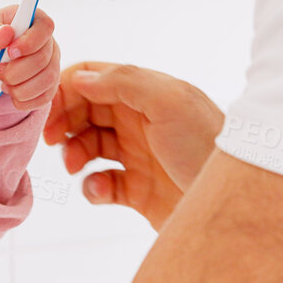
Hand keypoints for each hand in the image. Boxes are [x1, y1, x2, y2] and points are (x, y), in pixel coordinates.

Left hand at [0, 6, 60, 108]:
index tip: (10, 52)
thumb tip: (5, 32)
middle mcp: (47, 41)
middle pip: (44, 58)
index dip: (30, 42)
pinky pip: (44, 97)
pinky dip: (24, 100)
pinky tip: (11, 93)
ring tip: (2, 83)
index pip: (45, 27)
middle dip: (16, 71)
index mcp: (32, 20)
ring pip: (46, 80)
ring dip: (19, 87)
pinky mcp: (50, 84)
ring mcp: (52, 63)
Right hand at [43, 62, 223, 229]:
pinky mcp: (137, 191)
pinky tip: (100, 190)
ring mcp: (138, 156)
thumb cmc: (208, 146)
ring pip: (88, 147)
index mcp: (146, 94)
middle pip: (85, 112)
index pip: (94, 79)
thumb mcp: (170, 102)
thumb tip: (80, 77)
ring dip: (74, 154)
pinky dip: (92, 187)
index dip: (66, 90)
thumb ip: (125, 82)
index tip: (47, 110)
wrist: (234, 205)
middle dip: (64, 123)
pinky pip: (101, 184)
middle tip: (52, 140)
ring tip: (76, 166)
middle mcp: (140, 122)